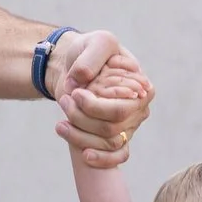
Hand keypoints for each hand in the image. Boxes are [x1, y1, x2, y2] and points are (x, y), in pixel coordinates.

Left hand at [51, 34, 152, 169]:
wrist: (73, 65)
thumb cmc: (88, 51)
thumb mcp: (95, 42)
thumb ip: (93, 57)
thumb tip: (84, 80)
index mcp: (141, 87)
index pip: (122, 108)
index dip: (96, 106)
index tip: (75, 93)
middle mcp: (139, 109)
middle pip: (113, 127)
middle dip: (84, 118)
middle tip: (65, 101)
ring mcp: (129, 126)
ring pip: (109, 142)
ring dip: (80, 135)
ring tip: (60, 123)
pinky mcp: (117, 138)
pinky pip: (118, 156)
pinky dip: (103, 159)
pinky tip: (85, 155)